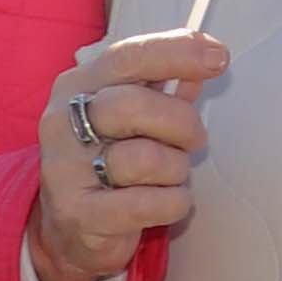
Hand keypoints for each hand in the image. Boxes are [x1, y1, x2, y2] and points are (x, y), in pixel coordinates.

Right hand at [31, 29, 224, 280]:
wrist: (71, 227)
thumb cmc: (112, 156)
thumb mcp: (132, 113)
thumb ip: (165, 83)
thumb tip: (210, 54)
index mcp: (77, 86)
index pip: (127, 57)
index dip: (176, 52)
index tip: (219, 57)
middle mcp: (62, 122)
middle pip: (134, 106)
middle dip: (181, 124)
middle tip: (193, 141)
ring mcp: (65, 169)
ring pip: (145, 158)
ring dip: (175, 170)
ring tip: (166, 177)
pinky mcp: (78, 213)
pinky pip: (150, 203)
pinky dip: (173, 203)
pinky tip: (163, 202)